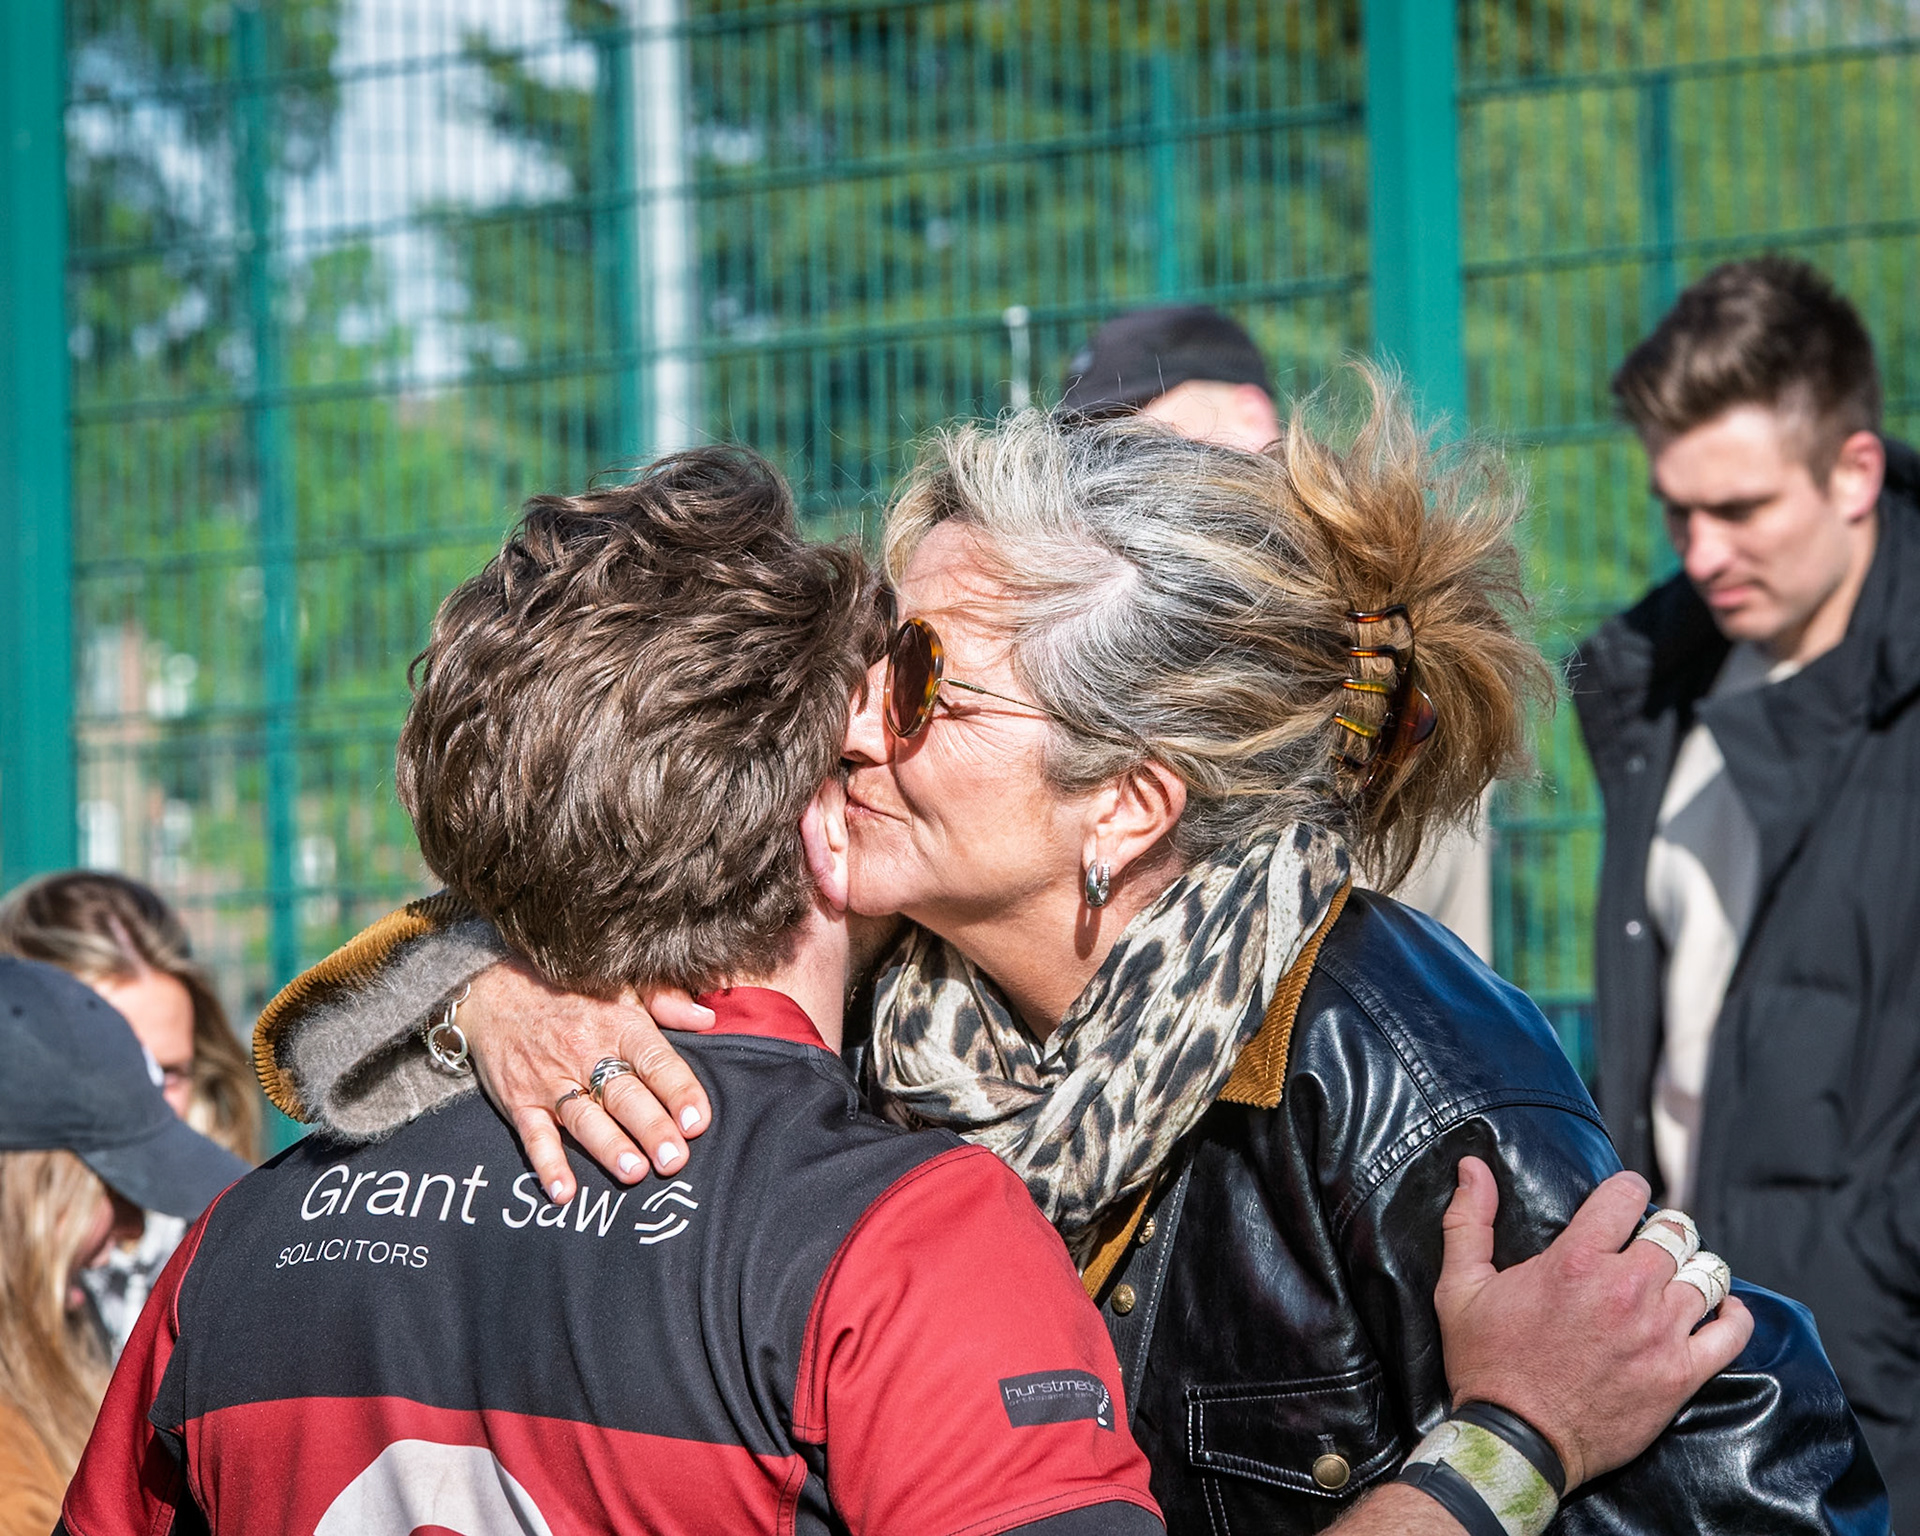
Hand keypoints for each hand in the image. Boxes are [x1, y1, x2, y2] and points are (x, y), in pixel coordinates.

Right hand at [460, 959, 716, 1202]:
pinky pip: (534, 1136)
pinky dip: (547, 1164)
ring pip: (584, 1117)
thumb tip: (707, 1019)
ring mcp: (550, 1080)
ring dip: (609, 1146)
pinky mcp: (520, 1101)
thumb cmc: (571, 993)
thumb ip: (666, 1002)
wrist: (494, 988)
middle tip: (673, 1159)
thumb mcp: (622, 985)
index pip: (656, 1061)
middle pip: (624, 1095)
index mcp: (620, 1026)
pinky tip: (564, 1192)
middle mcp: (586, 1053)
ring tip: (634, 1172)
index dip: (679, 1091)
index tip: (697, 1121)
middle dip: (651, 1127)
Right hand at [1434, 1156, 1753, 1489]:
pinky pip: (1733, 1331)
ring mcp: (1659, 1332)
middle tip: (1647, 1245)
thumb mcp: (1460, 1286)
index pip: (1627, 1195)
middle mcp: (1625, 1289)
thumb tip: (1471, 1167)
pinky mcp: (1681, 1373)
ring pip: (1707, 1274)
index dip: (1628, 1190)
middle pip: (1677, 1231)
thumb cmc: (1487, 1364)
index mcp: (1576, 1260)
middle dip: (1663, 1230)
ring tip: (1676, 1279)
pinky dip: (1732, 1314)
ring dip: (1693, 1269)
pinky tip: (1718, 1310)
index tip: (1625, 1200)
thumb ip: (1467, 1220)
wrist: (1517, 1439)